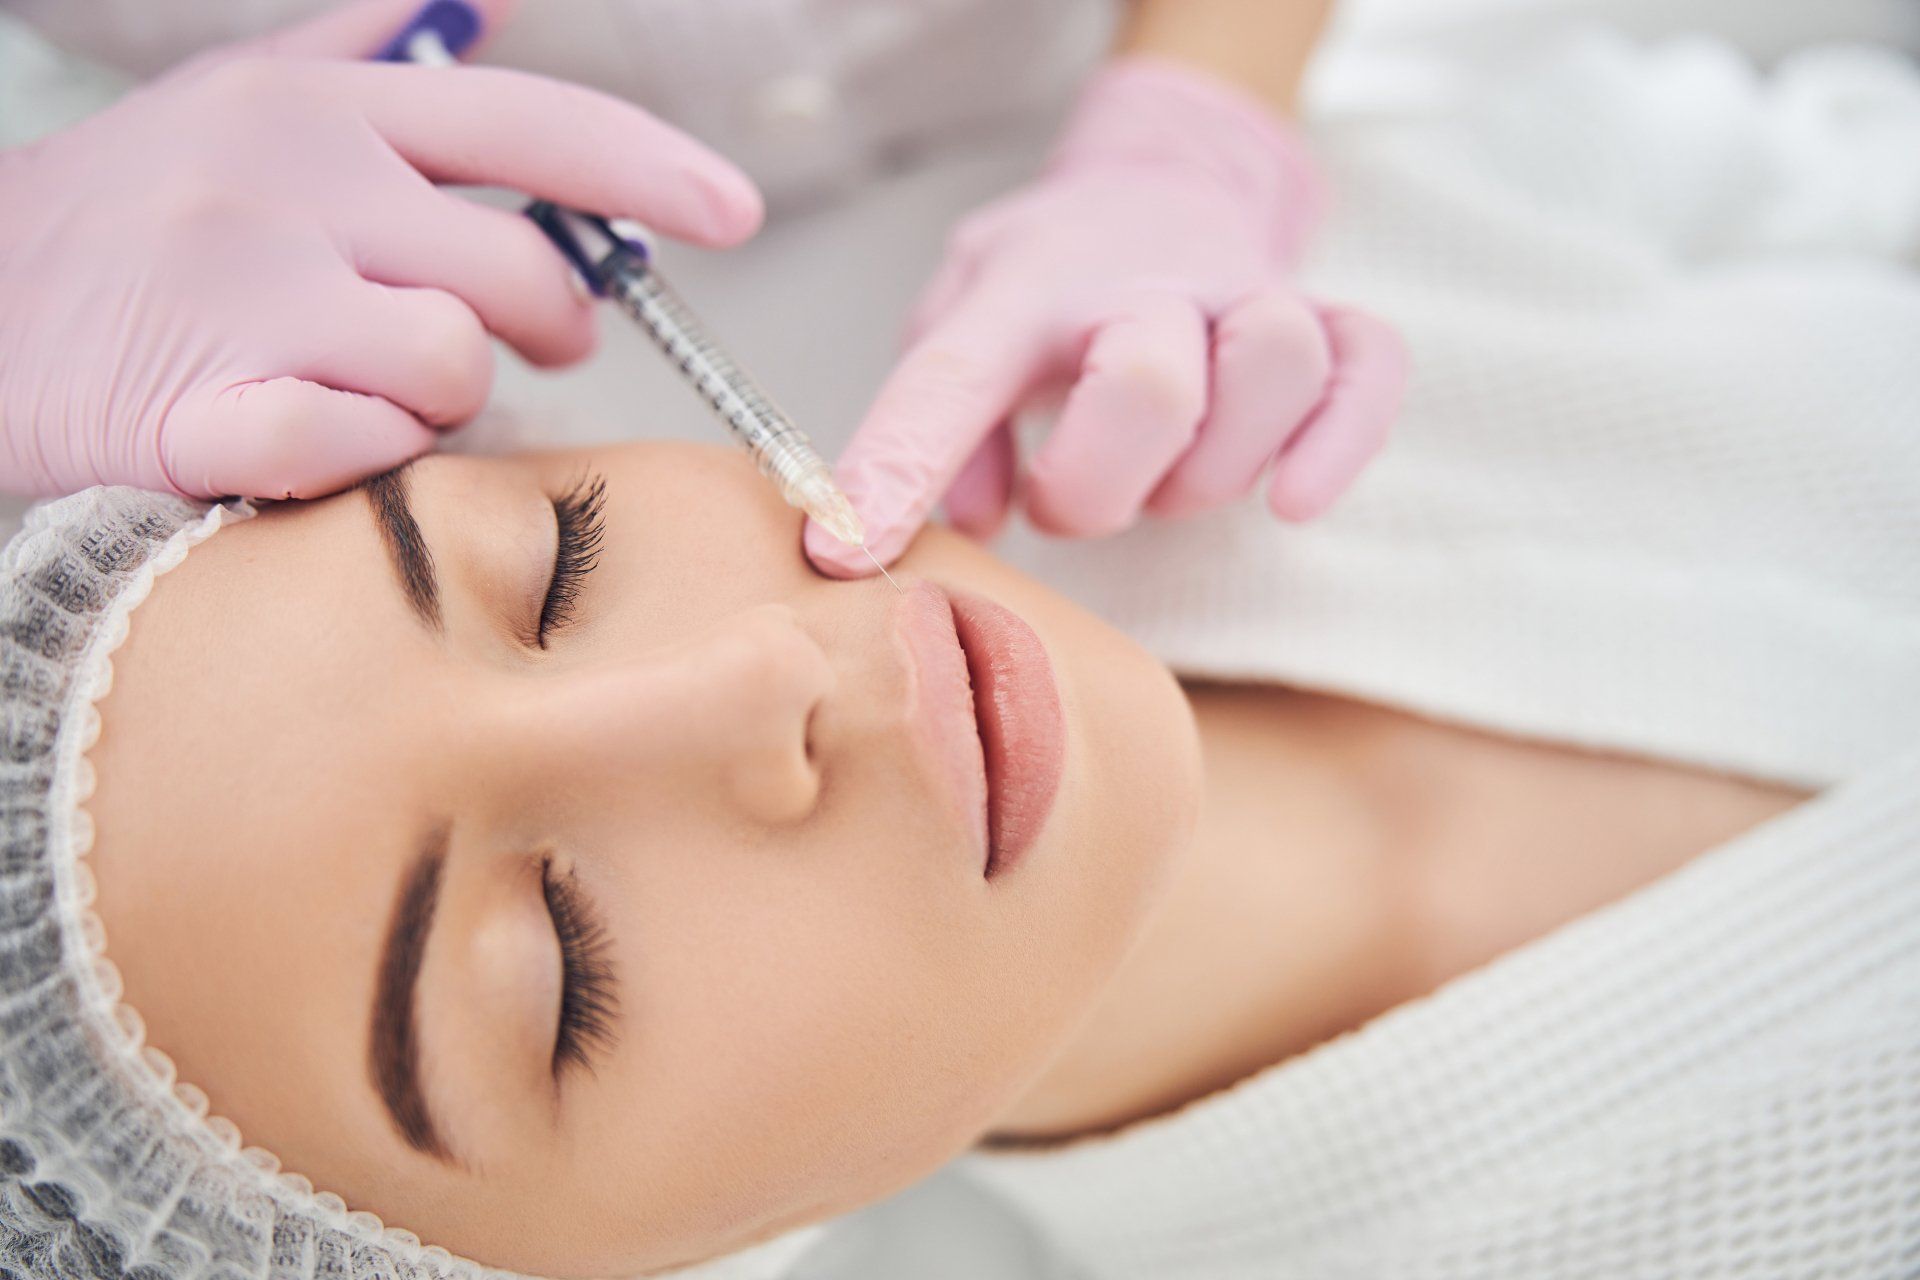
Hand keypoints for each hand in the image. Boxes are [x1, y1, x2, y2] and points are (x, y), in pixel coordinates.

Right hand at [0, 0, 763, 498]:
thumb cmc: (131, 211)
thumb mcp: (239, 95)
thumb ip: (364, 48)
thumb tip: (486, 0)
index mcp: (324, 111)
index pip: (532, 126)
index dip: (652, 171)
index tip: (738, 212)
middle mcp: (294, 183)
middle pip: (519, 274)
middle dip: (547, 325)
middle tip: (527, 342)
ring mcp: (243, 294)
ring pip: (455, 366)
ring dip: (444, 398)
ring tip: (381, 384)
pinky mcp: (199, 408)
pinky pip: (358, 449)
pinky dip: (360, 458)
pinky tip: (314, 436)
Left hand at [806, 56, 1404, 575]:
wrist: (1163, 185)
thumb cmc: (1052, 283)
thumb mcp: (964, 322)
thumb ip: (940, 423)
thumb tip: (959, 522)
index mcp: (1028, 289)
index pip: (952, 377)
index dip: (897, 471)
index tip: (842, 555)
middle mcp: (1146, 283)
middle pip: (1148, 386)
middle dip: (1100, 487)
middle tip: (1069, 502)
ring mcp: (1247, 298)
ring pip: (1270, 371)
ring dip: (1212, 469)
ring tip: (1167, 480)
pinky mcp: (1331, 327)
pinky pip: (1366, 375)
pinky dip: (1336, 445)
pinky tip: (1291, 501)